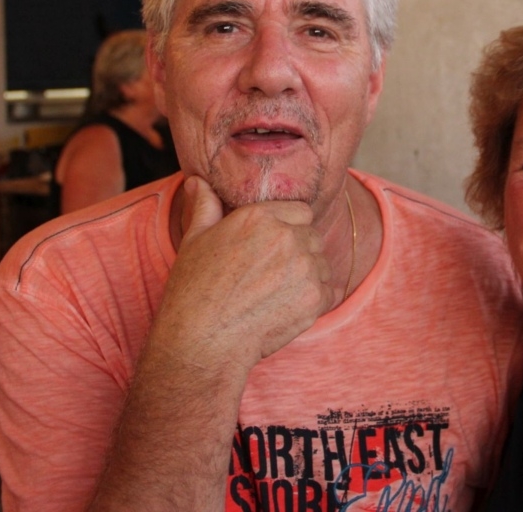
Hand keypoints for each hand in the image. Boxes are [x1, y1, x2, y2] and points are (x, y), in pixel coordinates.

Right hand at [152, 175, 338, 369]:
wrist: (204, 342)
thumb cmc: (194, 291)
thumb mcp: (195, 240)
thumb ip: (204, 206)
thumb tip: (197, 180)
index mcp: (260, 216)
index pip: (301, 211)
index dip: (289, 228)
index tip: (272, 248)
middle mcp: (287, 237)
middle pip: (313, 236)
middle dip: (299, 252)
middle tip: (270, 275)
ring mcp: (305, 268)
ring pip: (322, 264)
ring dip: (307, 276)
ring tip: (274, 294)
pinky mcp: (316, 298)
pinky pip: (328, 292)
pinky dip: (313, 301)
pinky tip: (284, 309)